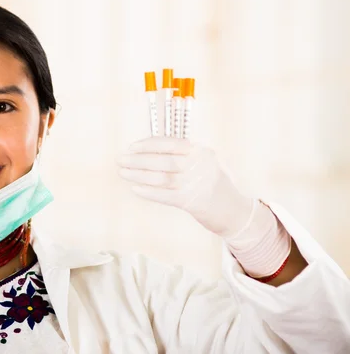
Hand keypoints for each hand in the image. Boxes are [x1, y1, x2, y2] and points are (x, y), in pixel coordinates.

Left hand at [117, 137, 254, 237]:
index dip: (148, 144)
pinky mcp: (193, 202)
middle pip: (163, 160)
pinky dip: (149, 192)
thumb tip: (149, 150)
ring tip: (123, 173)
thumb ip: (183, 155)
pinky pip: (166, 196)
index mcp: (201, 151)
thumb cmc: (213, 183)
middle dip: (138, 160)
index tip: (131, 147)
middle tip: (120, 160)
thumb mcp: (204, 162)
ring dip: (139, 175)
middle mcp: (199, 166)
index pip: (170, 143)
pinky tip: (135, 189)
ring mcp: (196, 184)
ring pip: (162, 178)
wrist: (233, 210)